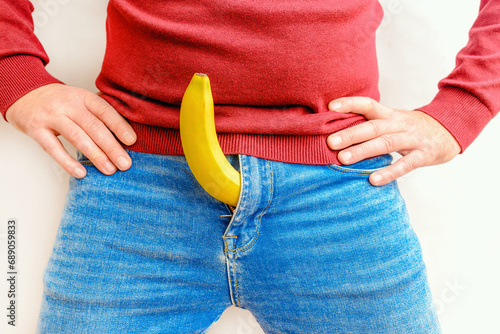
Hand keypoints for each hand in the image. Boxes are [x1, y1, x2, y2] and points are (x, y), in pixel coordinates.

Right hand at [5, 83, 136, 177]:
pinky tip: (81, 173)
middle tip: (125, 164)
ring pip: (77, 137)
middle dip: (112, 147)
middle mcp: (68, 104)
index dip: (119, 126)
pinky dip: (68, 162)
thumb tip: (126, 137)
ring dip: (96, 155)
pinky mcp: (36, 129)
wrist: (24, 94)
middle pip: (94, 127)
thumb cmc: (61, 102)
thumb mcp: (81, 101)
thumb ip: (99, 114)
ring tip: (110, 170)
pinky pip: (53, 148)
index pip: (105, 110)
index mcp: (83, 97)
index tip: (132, 141)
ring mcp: (51, 116)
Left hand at [326, 97, 460, 185]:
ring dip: (363, 151)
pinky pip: (405, 164)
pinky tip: (373, 180)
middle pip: (373, 127)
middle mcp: (400, 124)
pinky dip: (389, 172)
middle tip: (330, 143)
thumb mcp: (393, 121)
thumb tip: (337, 130)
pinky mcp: (424, 155)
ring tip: (342, 160)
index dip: (350, 104)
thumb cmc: (411, 128)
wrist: (450, 131)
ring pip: (386, 143)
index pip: (369, 104)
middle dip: (350, 134)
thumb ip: (371, 124)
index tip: (330, 107)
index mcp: (390, 114)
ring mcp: (413, 139)